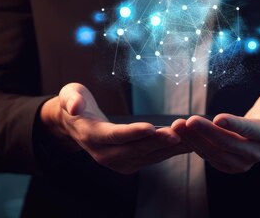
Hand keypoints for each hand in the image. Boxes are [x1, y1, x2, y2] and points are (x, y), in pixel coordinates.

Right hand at [40, 83, 189, 173]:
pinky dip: (169, 151)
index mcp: (90, 135)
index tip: (152, 127)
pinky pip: (151, 158)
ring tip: (190, 138)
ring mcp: (116, 162)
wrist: (75, 124)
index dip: (132, 132)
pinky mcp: (128, 163)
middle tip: (179, 133)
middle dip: (157, 142)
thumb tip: (75, 107)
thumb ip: (71, 99)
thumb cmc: (75, 104)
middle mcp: (103, 154)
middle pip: (134, 149)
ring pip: (146, 156)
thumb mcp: (69, 95)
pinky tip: (187, 143)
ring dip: (168, 148)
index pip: (113, 135)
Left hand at [172, 86, 259, 173]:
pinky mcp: (230, 165)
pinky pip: (209, 157)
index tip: (218, 118)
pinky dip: (194, 146)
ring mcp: (242, 162)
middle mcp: (255, 152)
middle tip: (186, 121)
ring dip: (194, 140)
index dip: (235, 125)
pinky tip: (181, 135)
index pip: (251, 131)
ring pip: (214, 152)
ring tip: (177, 126)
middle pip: (227, 144)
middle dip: (205, 132)